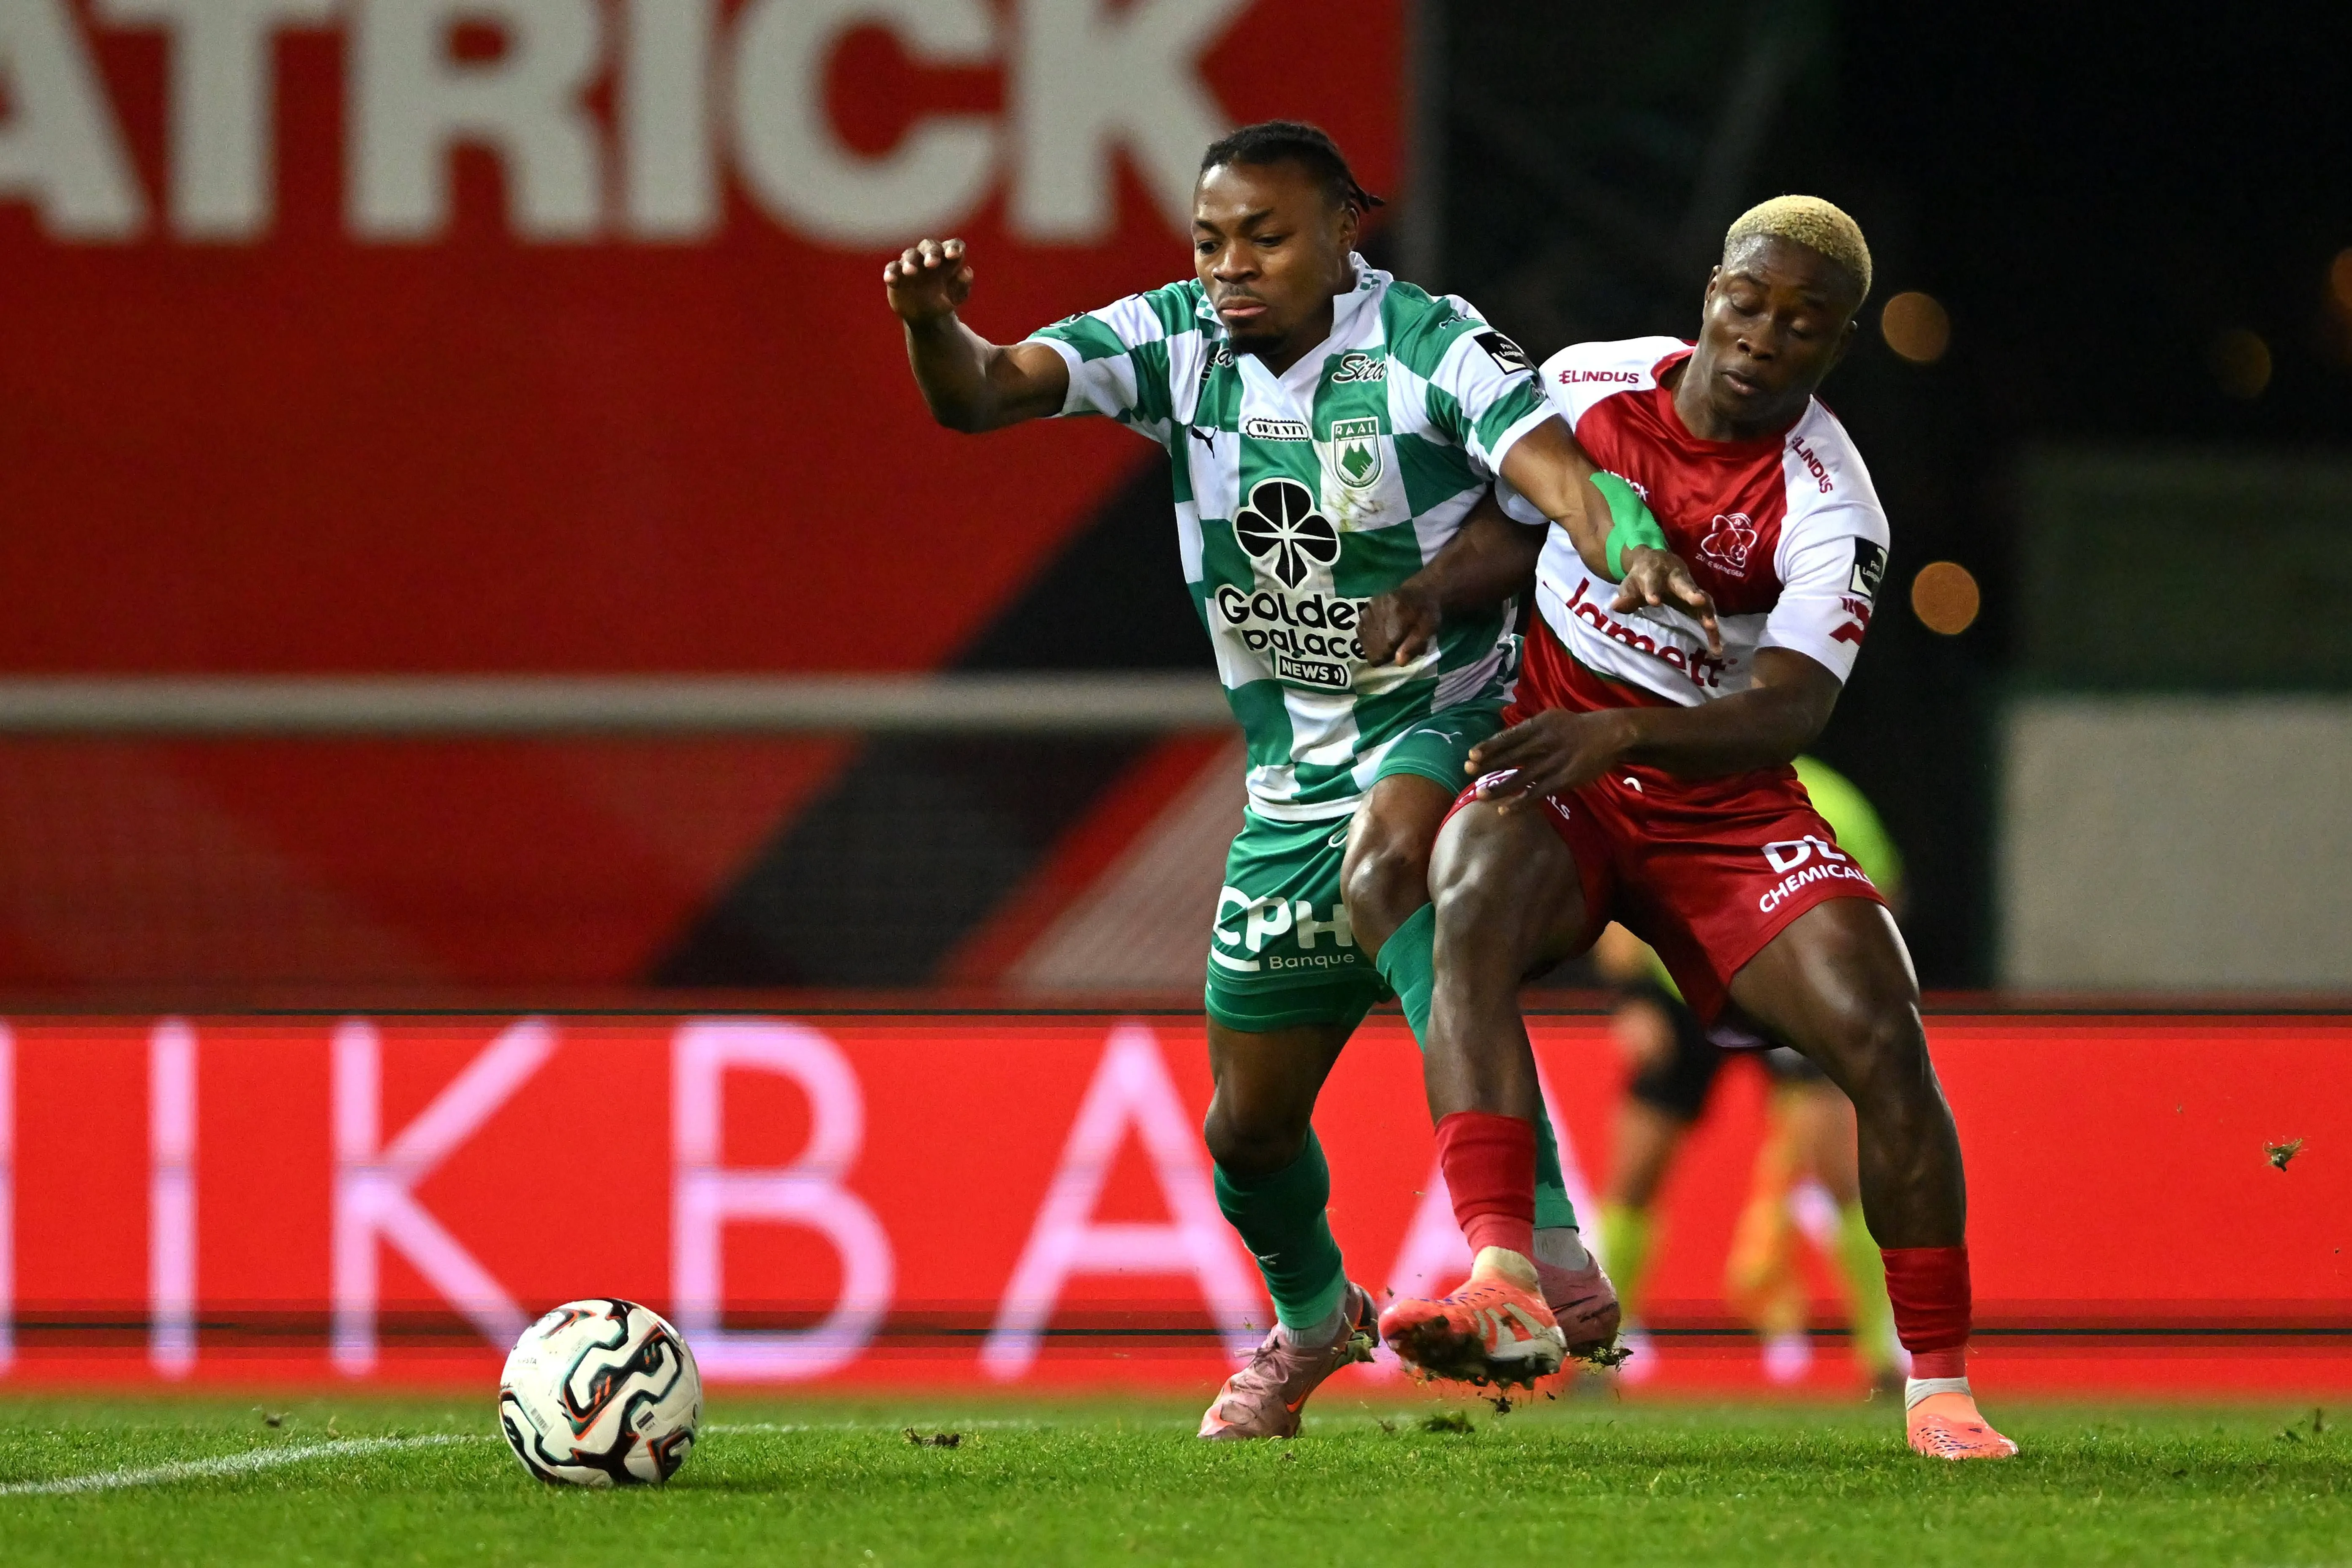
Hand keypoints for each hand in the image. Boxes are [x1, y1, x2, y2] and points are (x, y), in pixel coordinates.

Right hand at [884, 238, 973, 324]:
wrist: (928, 315)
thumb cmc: (945, 299)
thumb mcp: (957, 295)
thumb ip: (962, 284)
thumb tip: (966, 272)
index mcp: (948, 258)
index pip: (953, 245)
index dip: (953, 247)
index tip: (953, 255)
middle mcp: (929, 256)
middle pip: (930, 246)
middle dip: (931, 253)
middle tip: (931, 264)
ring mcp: (913, 263)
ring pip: (910, 255)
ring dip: (910, 262)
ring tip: (910, 272)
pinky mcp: (897, 273)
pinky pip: (893, 268)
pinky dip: (891, 273)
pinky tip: (891, 281)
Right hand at [1358, 584, 1440, 664]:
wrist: (1420, 591)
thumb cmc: (1426, 614)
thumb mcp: (1428, 631)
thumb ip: (1413, 647)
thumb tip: (1398, 663)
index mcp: (1396, 621)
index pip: (1380, 653)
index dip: (1386, 658)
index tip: (1396, 654)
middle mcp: (1379, 615)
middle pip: (1370, 647)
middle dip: (1380, 651)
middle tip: (1395, 645)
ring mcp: (1370, 609)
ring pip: (1363, 638)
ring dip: (1373, 642)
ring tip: (1388, 636)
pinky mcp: (1366, 606)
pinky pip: (1361, 628)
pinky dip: (1369, 633)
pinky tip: (1381, 628)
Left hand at [1463, 707, 1634, 811]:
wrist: (1609, 735)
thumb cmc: (1575, 727)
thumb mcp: (1551, 718)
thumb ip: (1528, 729)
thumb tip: (1502, 740)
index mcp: (1540, 725)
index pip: (1510, 736)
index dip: (1490, 746)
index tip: (1471, 755)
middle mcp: (1545, 743)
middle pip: (1512, 756)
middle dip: (1489, 765)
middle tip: (1467, 772)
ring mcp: (1554, 763)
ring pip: (1522, 777)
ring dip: (1500, 787)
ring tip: (1480, 795)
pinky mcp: (1563, 780)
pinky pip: (1538, 793)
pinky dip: (1521, 803)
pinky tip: (1505, 810)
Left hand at [1613, 546, 1722, 656]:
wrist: (1659, 561)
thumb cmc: (1642, 577)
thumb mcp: (1630, 585)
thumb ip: (1625, 597)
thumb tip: (1615, 607)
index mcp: (1656, 574)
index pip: (1653, 582)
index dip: (1653, 591)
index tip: (1653, 601)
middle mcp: (1677, 578)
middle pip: (1685, 585)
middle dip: (1691, 594)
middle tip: (1698, 602)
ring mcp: (1691, 588)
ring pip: (1702, 600)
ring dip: (1707, 614)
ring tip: (1712, 629)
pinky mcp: (1699, 601)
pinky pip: (1708, 614)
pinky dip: (1713, 631)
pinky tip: (1717, 648)